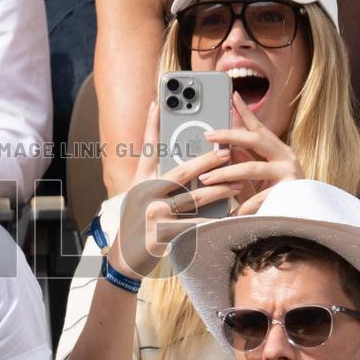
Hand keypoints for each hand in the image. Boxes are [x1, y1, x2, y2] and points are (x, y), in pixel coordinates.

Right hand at [108, 102, 240, 278]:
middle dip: (206, 160)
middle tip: (226, 151)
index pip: (147, 148)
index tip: (158, 101)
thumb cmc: (136, 222)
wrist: (124, 257)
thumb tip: (179, 156)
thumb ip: (155, 175)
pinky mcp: (163, 233)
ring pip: (193, 198)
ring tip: (235, 182)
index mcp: (140, 181)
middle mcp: (145, 195)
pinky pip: (195, 224)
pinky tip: (229, 214)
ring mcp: (154, 214)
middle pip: (180, 172)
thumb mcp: (138, 194)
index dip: (152, 124)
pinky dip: (214, 220)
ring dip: (217, 189)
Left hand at [197, 93, 303, 215]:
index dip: (246, 111)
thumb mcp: (257, 175)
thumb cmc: (276, 194)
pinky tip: (231, 211)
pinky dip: (243, 205)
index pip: (259, 127)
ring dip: (226, 173)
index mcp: (277, 149)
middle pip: (255, 139)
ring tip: (207, 179)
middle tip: (209, 135)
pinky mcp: (289, 192)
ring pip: (251, 168)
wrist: (304, 214)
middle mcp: (285, 156)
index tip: (232, 96)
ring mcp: (289, 173)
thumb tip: (226, 146)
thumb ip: (244, 160)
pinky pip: (259, 197)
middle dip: (230, 136)